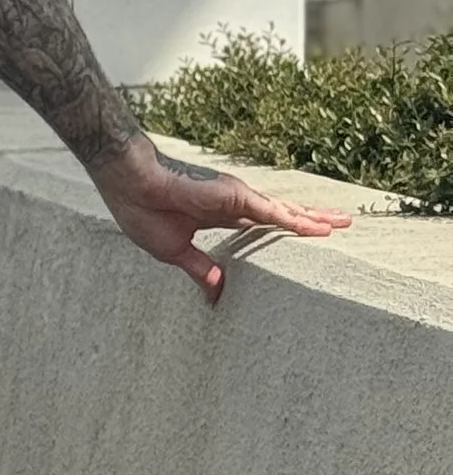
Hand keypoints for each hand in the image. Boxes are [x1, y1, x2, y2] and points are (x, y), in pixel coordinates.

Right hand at [89, 133, 349, 298]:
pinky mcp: (237, 197)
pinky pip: (275, 213)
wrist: (130, 184)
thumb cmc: (141, 210)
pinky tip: (319, 228)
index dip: (278, 231)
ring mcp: (237, 199)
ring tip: (343, 222)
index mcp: (216, 216)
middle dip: (309, 220)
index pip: (257, 226)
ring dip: (314, 218)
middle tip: (339, 224)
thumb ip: (199, 268)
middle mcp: (232, 204)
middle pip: (280, 214)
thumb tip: (216, 290)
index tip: (298, 236)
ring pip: (285, 211)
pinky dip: (298, 221)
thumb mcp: (173, 251)